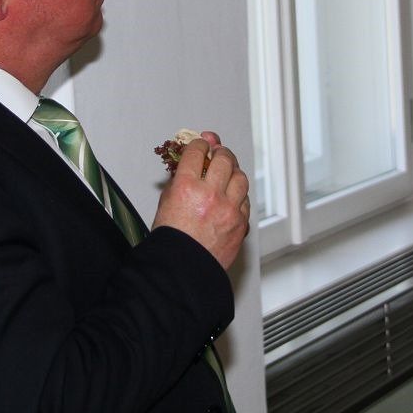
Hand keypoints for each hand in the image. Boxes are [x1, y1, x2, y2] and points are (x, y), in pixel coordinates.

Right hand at [152, 132, 249, 269]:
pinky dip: (239, 194)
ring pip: (240, 177)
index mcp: (187, 187)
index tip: (201, 144)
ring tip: (228, 171)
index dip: (200, 144)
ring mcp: (229, 209)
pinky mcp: (240, 223)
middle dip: (221, 152)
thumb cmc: (171, 239)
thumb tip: (191, 165)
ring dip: (234, 171)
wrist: (183, 269)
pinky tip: (233, 194)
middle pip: (224, 159)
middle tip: (218, 151)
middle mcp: (210, 195)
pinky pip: (246, 200)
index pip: (197, 151)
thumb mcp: (166, 202)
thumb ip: (179, 180)